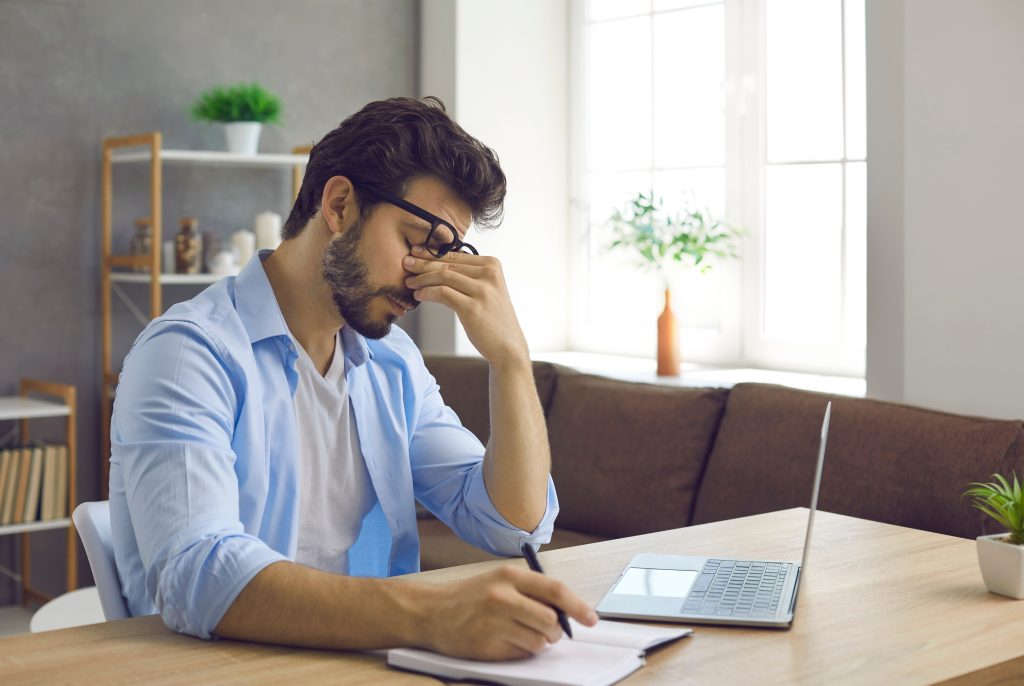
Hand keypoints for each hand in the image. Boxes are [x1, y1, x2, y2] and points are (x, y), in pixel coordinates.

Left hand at [403, 245, 528, 365]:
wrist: (508, 347)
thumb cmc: (494, 320)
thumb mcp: (488, 290)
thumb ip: (471, 276)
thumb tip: (440, 266)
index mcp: (492, 265)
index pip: (456, 254)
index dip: (432, 252)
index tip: (415, 252)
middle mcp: (489, 274)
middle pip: (448, 263)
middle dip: (423, 262)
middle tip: (405, 263)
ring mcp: (482, 290)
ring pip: (444, 276)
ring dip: (422, 278)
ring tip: (409, 282)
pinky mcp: (472, 307)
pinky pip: (443, 293)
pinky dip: (427, 292)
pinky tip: (418, 295)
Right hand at [417, 565, 597, 660]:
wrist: (431, 612)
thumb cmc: (470, 596)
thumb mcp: (500, 581)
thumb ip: (531, 592)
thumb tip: (567, 611)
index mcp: (509, 576)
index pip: (555, 590)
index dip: (578, 606)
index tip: (591, 619)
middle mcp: (502, 597)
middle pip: (551, 621)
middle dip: (557, 631)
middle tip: (549, 631)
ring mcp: (493, 623)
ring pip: (539, 641)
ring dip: (539, 643)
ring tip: (521, 634)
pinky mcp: (487, 646)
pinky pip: (522, 654)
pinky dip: (522, 652)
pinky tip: (506, 641)